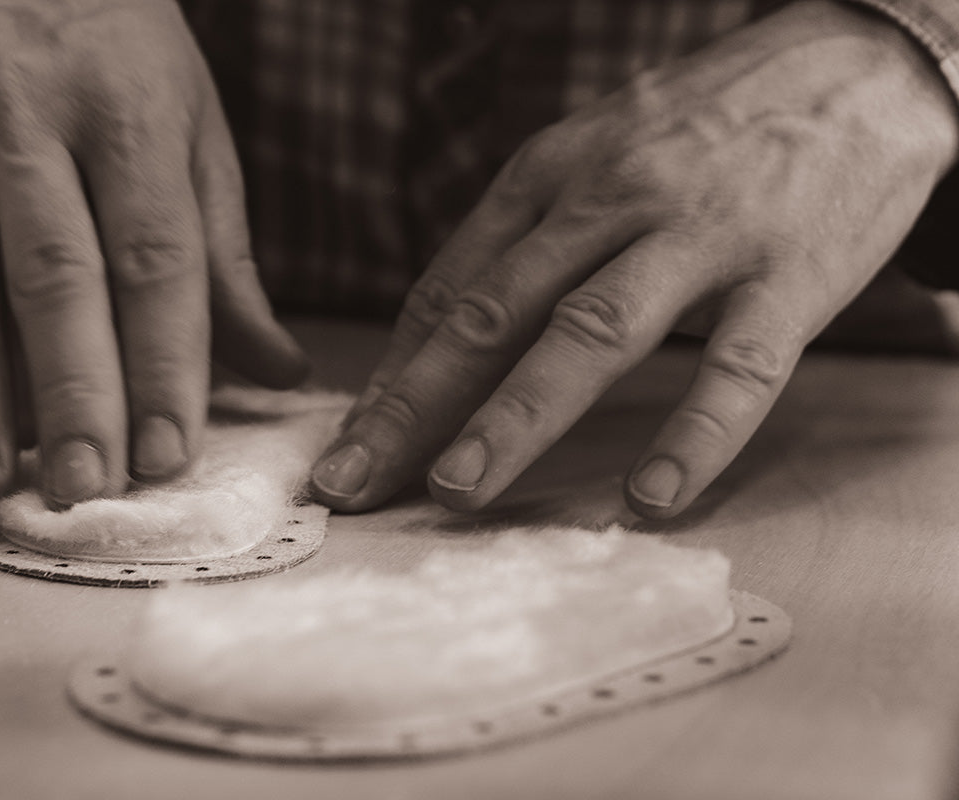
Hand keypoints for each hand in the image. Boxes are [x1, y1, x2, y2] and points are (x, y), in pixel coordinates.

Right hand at [0, 0, 306, 504]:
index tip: (168, 455)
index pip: (153, 258)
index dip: (161, 363)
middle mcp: (28, 120)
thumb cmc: (120, 66)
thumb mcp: (194, 137)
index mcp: (128, 116)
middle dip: (71, 391)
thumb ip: (226, 258)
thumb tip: (281, 370)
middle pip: (53, 275)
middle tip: (84, 486)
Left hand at [311, 1, 957, 517]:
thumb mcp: (595, 156)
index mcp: (550, 176)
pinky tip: (650, 498)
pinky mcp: (789, 274)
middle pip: (492, 313)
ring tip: (456, 489)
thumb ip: (528, 240)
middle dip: (412, 405)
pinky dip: (692, 436)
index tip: (352, 441)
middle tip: (353, 480)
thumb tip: (446, 331)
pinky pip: (735, 367)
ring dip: (515, 417)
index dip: (392, 373)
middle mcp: (609, 199)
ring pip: (591, 333)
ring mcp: (698, 235)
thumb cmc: (705, 129)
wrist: (858, 64)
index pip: (450, 289)